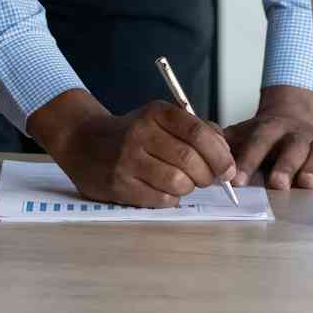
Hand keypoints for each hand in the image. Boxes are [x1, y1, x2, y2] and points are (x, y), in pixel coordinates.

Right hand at [28, 88, 236, 207]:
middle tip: (209, 179)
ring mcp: (127, 161)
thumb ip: (196, 129)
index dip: (220, 153)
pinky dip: (172, 199)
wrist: (83, 141)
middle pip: (190, 160)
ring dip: (190, 187)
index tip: (229, 168)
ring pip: (177, 182)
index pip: (197, 132)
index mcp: (156, 113)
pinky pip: (161, 199)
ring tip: (185, 182)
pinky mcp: (118, 186)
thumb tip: (227, 154)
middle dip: (208, 174)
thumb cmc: (134, 132)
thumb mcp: (161, 119)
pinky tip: (166, 190)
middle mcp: (140, 134)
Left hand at [224, 84, 312, 190]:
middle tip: (277, 183)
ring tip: (306, 183)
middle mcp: (295, 135)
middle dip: (284, 166)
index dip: (247, 161)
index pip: (257, 143)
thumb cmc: (266, 134)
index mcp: (270, 129)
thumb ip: (222, 142)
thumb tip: (198, 150)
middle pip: (290, 148)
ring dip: (311, 168)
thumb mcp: (243, 132)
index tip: (236, 180)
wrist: (297, 113)